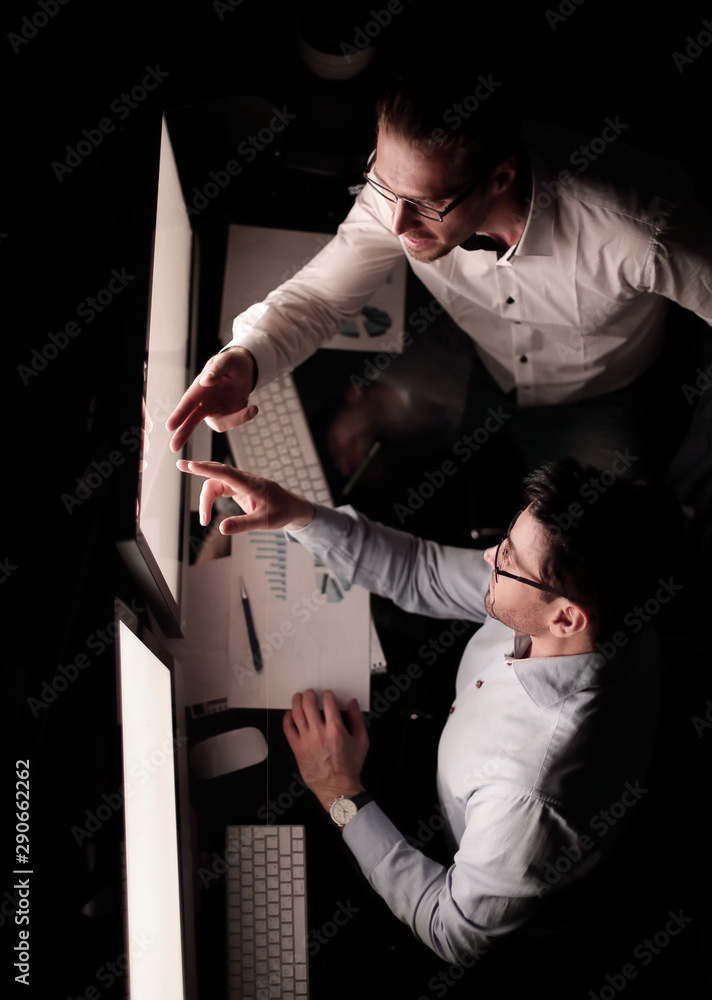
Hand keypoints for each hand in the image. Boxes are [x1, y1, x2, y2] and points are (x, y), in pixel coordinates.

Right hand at [166, 347, 256, 451]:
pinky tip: (253, 408)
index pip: (188, 402)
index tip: (169, 427)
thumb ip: (216, 370)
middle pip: (192, 420)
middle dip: (183, 433)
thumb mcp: (226, 361)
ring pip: (220, 424)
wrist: (246, 369)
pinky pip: (235, 421)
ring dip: (236, 420)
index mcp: (200, 388)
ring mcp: (217, 412)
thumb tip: (205, 381)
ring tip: (252, 409)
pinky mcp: (230, 416)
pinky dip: (244, 416)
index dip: (179, 415)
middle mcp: (205, 403)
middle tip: (173, 447)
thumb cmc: (231, 363)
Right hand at [176, 460, 315, 532]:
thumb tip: (221, 529)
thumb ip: (243, 524)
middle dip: (199, 469)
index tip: (190, 465)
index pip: (225, 473)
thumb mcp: (264, 522)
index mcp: (251, 485)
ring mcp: (241, 483)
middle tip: (180, 466)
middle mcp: (244, 480)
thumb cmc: (281, 512)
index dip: (207, 468)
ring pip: (216, 482)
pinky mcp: (239, 488)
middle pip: (217, 475)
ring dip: (206, 499)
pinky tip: (206, 511)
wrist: (292, 508)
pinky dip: (210, 498)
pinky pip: (220, 487)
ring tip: (205, 520)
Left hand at [282, 690, 368, 812]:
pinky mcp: (297, 749)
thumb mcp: (362, 741)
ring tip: (298, 697)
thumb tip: (352, 703)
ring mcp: (306, 741)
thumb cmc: (350, 766)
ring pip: (296, 714)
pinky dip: (287, 718)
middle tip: (310, 692)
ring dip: (296, 702)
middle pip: (309, 704)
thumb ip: (357, 719)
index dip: (327, 694)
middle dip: (309, 694)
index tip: (327, 694)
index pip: (328, 702)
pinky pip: (287, 729)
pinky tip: (290, 714)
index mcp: (335, 730)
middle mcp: (319, 733)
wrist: (338, 787)